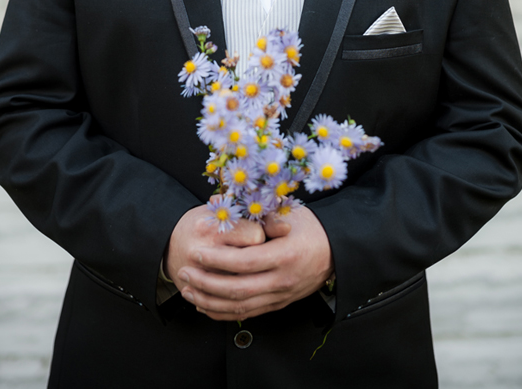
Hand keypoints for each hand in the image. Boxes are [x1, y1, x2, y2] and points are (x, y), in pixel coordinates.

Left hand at [173, 205, 333, 320]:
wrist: (337, 251)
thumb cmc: (312, 229)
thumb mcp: (290, 215)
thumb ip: (261, 215)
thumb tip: (227, 207)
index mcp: (286, 255)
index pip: (244, 262)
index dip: (217, 259)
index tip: (197, 252)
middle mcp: (283, 279)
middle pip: (237, 289)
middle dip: (205, 283)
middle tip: (185, 272)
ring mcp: (281, 295)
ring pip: (239, 306)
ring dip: (208, 301)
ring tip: (188, 290)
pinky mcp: (279, 304)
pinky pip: (246, 314)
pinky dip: (222, 313)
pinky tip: (205, 305)